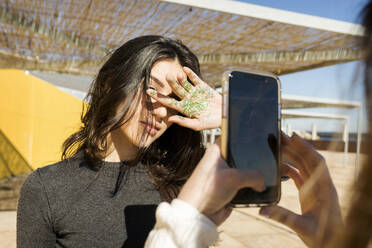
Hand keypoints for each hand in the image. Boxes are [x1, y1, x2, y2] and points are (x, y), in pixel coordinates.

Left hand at [146, 67, 221, 130]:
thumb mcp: (197, 125)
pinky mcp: (203, 87)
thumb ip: (184, 122)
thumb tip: (170, 119)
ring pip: (185, 84)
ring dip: (180, 78)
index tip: (148, 91)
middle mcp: (187, 99)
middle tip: (166, 76)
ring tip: (177, 74)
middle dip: (171, 83)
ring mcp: (195, 92)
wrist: (226, 115)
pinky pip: (195, 79)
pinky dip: (190, 74)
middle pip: (176, 90)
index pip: (168, 102)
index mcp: (184, 108)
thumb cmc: (211, 123)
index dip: (158, 97)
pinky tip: (185, 69)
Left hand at [178, 140, 264, 225]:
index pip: (234, 136)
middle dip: (255, 160)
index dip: (247, 136)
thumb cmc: (205, 191)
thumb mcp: (233, 178)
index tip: (261, 137)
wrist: (198, 215)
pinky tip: (260, 189)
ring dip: (254, 176)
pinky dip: (251, 188)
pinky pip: (245, 185)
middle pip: (244, 155)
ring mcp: (226, 175)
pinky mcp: (230, 189)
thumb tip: (263, 182)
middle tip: (269, 160)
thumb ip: (253, 175)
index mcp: (217, 150)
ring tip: (267, 176)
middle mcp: (221, 161)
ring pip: (246, 172)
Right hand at [259, 133, 342, 247]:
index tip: (294, 136)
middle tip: (281, 136)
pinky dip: (291, 168)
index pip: (317, 163)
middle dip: (296, 147)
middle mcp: (321, 185)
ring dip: (293, 155)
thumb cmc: (322, 238)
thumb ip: (283, 217)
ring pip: (305, 166)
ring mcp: (316, 189)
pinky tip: (280, 165)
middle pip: (309, 160)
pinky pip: (301, 176)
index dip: (306, 148)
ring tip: (279, 145)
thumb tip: (263, 210)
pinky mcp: (311, 193)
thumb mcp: (302, 228)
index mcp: (325, 190)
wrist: (332, 244)